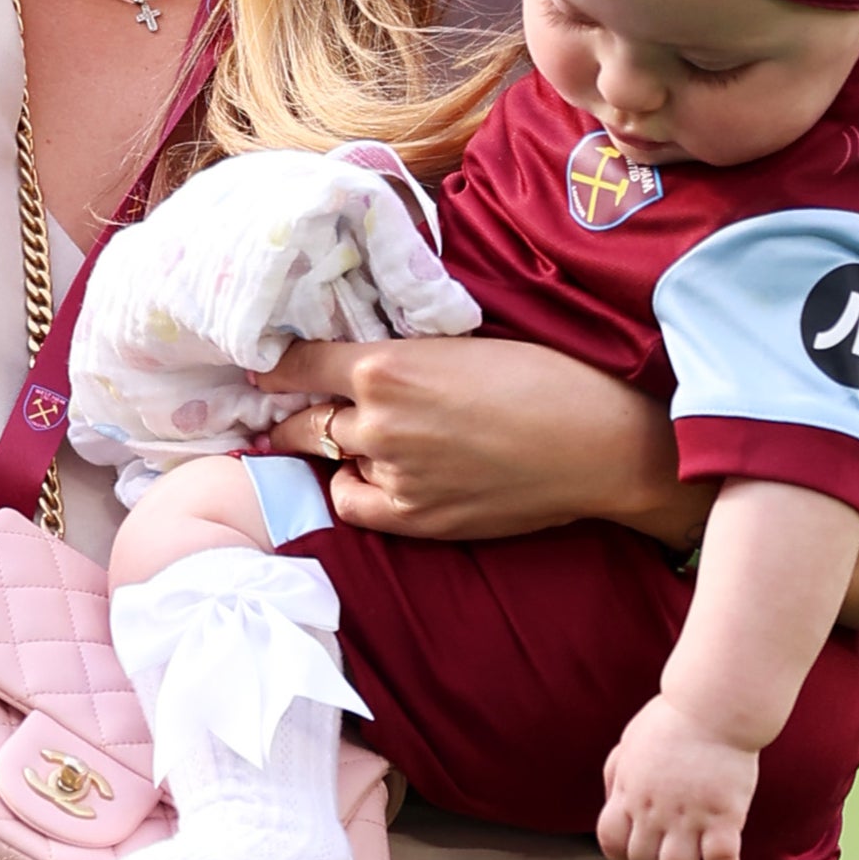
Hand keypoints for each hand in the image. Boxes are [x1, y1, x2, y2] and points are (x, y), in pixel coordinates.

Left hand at [249, 336, 706, 543]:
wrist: (593, 442)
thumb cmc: (540, 377)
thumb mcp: (459, 343)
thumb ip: (403, 354)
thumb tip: (363, 359)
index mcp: (383, 365)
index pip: (300, 363)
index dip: (277, 365)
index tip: (265, 366)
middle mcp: (375, 420)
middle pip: (305, 419)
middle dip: (296, 413)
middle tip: (293, 409)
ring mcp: (391, 473)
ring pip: (333, 460)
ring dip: (337, 450)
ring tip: (357, 441)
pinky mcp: (414, 516)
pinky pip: (355, 504)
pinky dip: (357, 488)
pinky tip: (377, 476)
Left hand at [595, 693, 754, 859]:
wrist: (712, 706)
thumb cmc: (672, 720)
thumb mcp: (630, 743)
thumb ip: (617, 774)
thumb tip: (612, 800)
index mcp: (627, 792)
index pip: (610, 842)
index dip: (620, 858)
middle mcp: (653, 810)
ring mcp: (688, 816)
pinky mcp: (724, 817)